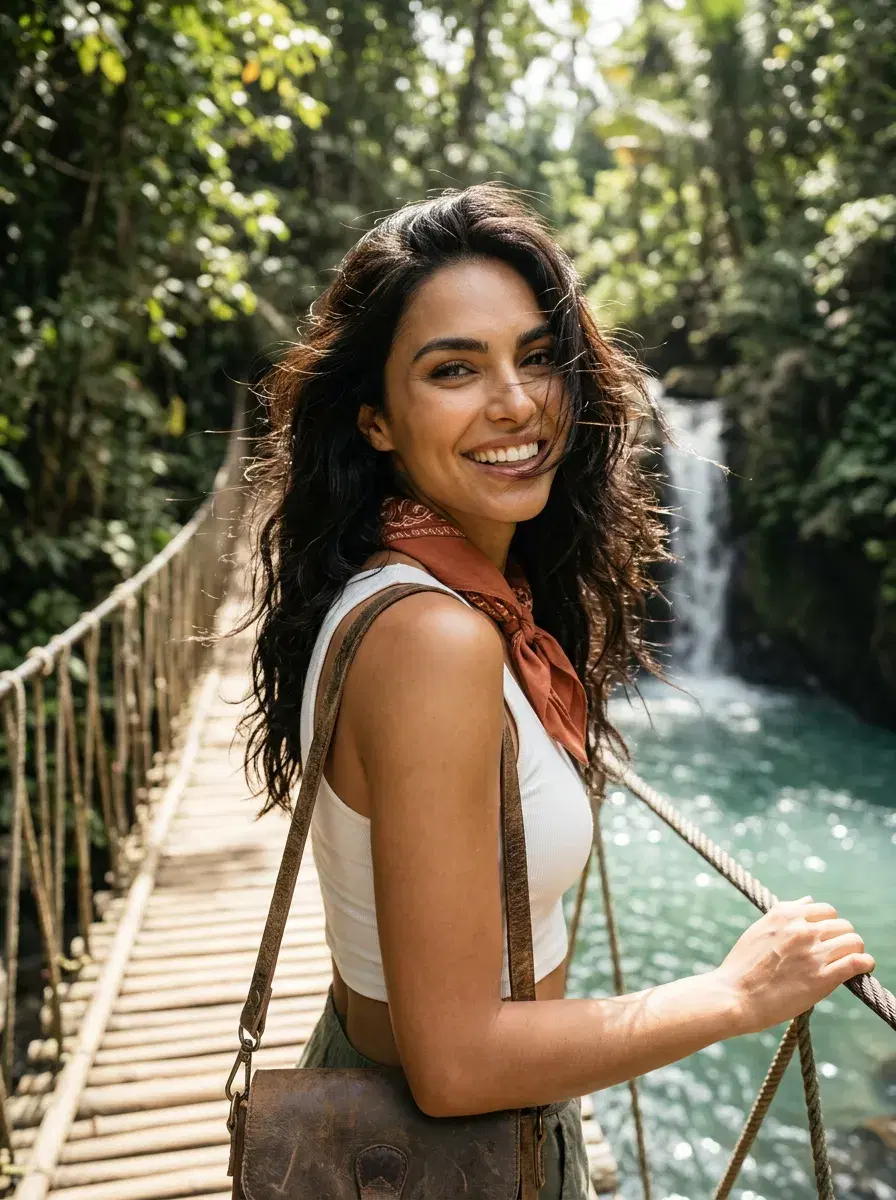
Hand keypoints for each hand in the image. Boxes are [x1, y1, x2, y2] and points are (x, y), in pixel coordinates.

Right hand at [715, 896, 874, 1035]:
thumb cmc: (743, 966)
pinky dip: (864, 963)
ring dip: (855, 950)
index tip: (828, 936)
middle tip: (838, 951)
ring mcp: (813, 953)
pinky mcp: (822, 978)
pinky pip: (856, 962)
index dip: (829, 923)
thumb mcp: (759, 929)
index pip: (825, 910)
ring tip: (851, 960)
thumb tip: (808, 901)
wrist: (734, 996)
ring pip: (853, 941)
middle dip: (843, 937)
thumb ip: (785, 913)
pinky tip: (863, 967)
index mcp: (785, 915)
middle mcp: (801, 929)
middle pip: (842, 924)